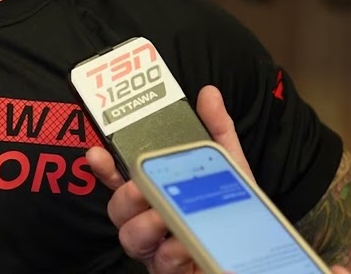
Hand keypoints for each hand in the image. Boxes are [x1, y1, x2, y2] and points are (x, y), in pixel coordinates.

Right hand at [86, 85, 254, 272]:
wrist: (255, 256)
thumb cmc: (231, 212)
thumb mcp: (230, 166)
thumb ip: (217, 131)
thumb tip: (209, 93)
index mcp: (156, 192)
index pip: (119, 177)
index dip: (103, 166)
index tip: (96, 152)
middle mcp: (149, 220)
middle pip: (117, 208)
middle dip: (124, 196)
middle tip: (140, 188)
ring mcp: (156, 249)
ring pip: (129, 238)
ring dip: (144, 224)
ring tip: (164, 216)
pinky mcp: (169, 272)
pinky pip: (161, 263)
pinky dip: (172, 251)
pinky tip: (186, 243)